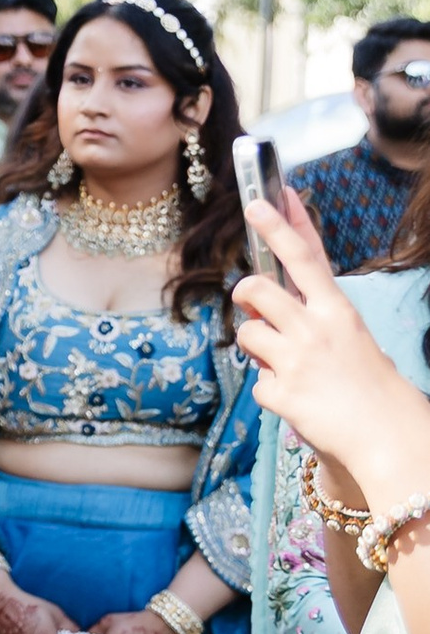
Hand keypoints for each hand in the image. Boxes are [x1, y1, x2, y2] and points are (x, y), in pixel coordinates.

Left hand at [235, 183, 429, 498]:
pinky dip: (271, 392)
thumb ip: (307, 317)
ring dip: (256, 347)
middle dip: (245, 292)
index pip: (305, 256)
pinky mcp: (282, 392)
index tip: (261, 199)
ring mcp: (297, 360)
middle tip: (251, 301)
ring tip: (287, 365)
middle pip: (257, 288)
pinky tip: (299, 400)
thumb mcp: (348, 338)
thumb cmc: (367, 383)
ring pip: (247, 333)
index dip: (281, 225)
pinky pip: (257, 382)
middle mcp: (316, 329)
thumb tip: (260, 306)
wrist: (387, 434)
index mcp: (338, 311)